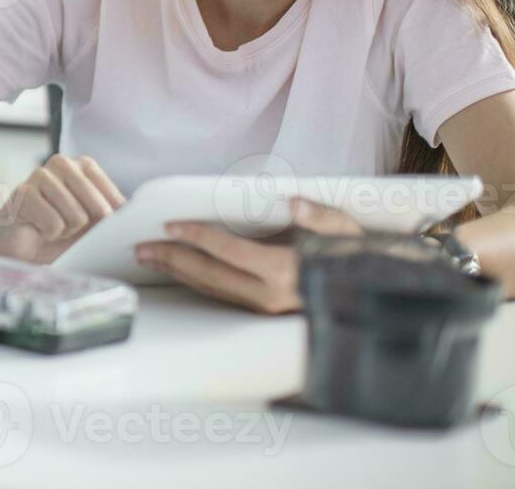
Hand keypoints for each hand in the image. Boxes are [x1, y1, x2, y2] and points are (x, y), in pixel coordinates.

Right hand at [0, 154, 125, 262]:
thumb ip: (111, 215)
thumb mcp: (92, 223)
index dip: (109, 223)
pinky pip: (54, 225)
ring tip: (52, 227)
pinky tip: (38, 229)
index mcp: (83, 165)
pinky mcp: (22, 192)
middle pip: (100, 208)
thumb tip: (133, 216)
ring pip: (77, 217)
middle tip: (69, 228)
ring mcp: (40, 175)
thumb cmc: (58, 231)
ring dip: (66, 232)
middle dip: (86, 228)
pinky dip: (49, 235)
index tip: (95, 228)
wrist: (17, 245)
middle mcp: (62, 163)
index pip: (116, 199)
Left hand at [134, 197, 363, 313]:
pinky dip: (195, 282)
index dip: (197, 237)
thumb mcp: (347, 231)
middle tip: (140, 248)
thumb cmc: (359, 257)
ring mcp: (265, 309)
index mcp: (286, 272)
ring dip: (177, 273)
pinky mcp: (262, 314)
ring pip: (211, 289)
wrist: (374, 298)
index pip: (229, 252)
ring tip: (148, 258)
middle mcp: (270, 296)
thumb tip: (294, 201)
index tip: (170, 225)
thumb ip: (319, 216)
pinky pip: (221, 297)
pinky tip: (178, 272)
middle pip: (210, 275)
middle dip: (172, 259)